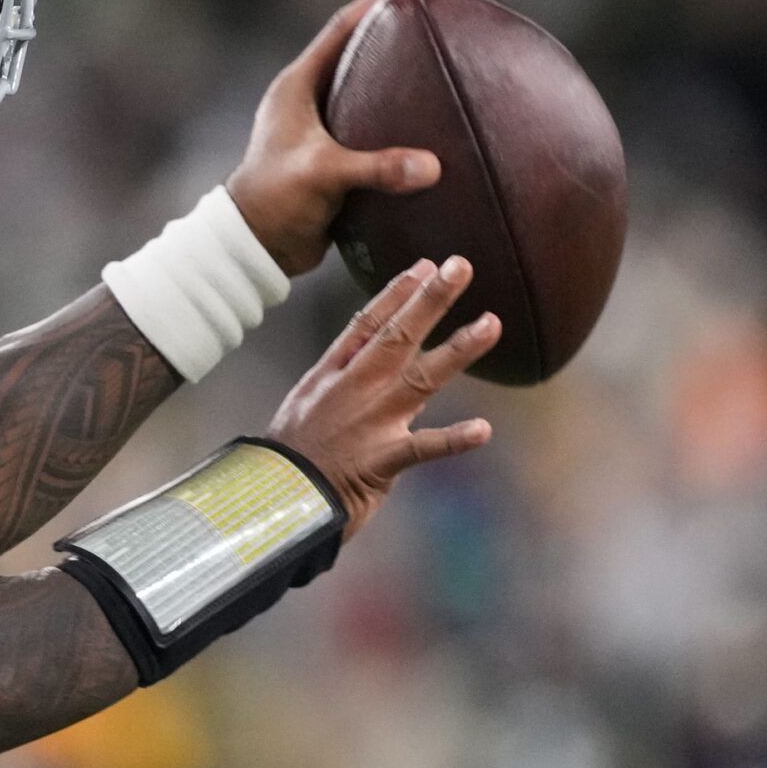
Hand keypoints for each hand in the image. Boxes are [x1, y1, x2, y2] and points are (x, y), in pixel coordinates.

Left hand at [227, 0, 440, 275]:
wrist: (256, 247)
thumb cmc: (275, 200)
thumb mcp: (324, 175)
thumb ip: (375, 167)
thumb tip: (431, 167)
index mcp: (297, 87)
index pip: (340, 30)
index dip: (375, 3)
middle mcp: (308, 101)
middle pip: (357, 54)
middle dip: (393, 34)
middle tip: (437, 19)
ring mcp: (320, 130)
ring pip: (366, 92)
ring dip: (398, 80)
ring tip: (443, 66)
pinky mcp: (333, 158)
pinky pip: (372, 130)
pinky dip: (398, 123)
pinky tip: (432, 125)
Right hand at [269, 256, 497, 539]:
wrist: (274, 501)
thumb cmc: (290, 457)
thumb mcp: (305, 403)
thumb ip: (336, 377)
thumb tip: (360, 353)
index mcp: (332, 376)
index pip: (367, 325)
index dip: (396, 294)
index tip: (424, 266)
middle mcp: (353, 390)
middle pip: (397, 336)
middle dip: (430, 300)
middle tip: (459, 266)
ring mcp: (369, 423)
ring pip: (420, 378)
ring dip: (457, 350)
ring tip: (491, 323)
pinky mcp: (381, 461)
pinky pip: (423, 448)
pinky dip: (453, 439)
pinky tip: (483, 429)